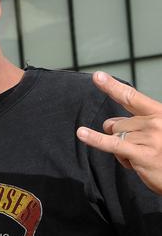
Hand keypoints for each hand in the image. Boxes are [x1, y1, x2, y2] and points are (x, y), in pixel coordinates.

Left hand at [77, 71, 161, 194]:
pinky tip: (81, 133)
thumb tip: (109, 124)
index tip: (97, 76)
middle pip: (117, 124)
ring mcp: (149, 137)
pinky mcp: (142, 154)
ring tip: (143, 159)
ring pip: (116, 138)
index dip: (112, 86)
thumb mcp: (158, 133)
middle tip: (143, 150)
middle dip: (122, 138)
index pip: (131, 97)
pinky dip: (95, 139)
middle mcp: (156, 122)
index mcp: (160, 113)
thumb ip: (135, 124)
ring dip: (123, 152)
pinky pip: (112, 144)